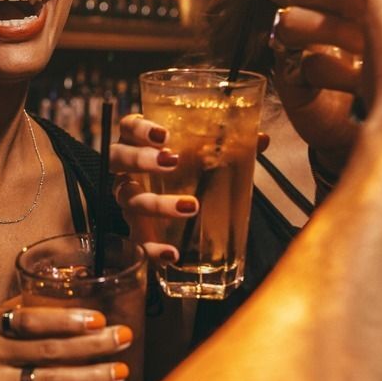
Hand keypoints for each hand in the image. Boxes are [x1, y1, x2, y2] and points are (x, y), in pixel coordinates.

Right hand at [110, 112, 266, 263]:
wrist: (176, 204)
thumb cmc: (187, 169)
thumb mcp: (206, 155)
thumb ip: (230, 146)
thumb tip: (262, 139)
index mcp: (139, 142)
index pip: (129, 127)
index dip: (141, 129)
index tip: (164, 134)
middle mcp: (126, 169)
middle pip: (119, 159)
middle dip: (142, 160)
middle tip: (172, 162)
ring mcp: (127, 198)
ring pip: (128, 198)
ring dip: (157, 203)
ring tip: (189, 205)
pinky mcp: (135, 228)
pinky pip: (137, 239)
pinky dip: (153, 248)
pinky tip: (173, 253)